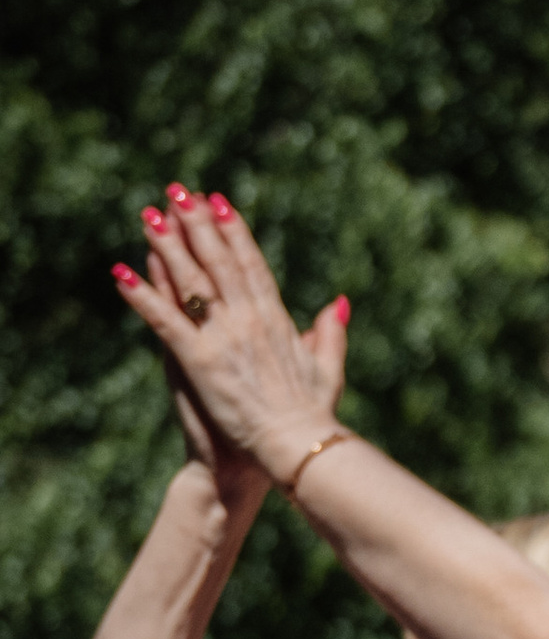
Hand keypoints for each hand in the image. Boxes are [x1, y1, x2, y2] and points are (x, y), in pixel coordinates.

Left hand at [114, 191, 345, 500]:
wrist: (295, 447)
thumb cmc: (313, 416)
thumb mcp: (327, 369)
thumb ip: (330, 334)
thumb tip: (337, 303)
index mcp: (276, 320)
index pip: (250, 264)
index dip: (233, 230)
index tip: (218, 201)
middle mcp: (247, 320)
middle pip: (217, 261)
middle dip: (196, 224)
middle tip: (178, 192)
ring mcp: (221, 338)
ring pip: (189, 281)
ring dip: (167, 246)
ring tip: (149, 215)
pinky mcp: (198, 360)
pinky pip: (164, 320)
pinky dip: (141, 295)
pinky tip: (121, 272)